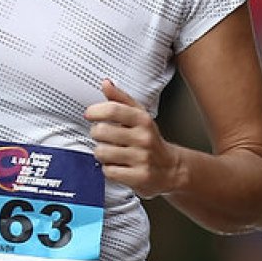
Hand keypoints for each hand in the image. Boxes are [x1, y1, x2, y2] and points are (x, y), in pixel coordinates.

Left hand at [84, 80, 178, 197]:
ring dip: (102, 154)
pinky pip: (108, 171)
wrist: (171, 168)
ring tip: (111, 152)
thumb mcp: (140, 116)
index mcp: (143, 120)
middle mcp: (143, 138)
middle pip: (101, 131)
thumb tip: (106, 83)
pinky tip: (118, 166)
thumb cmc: (150, 141)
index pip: (113, 109)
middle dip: (97, 134)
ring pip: (102, 152)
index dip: (95, 111)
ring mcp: (142, 158)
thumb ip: (121, 99)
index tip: (90, 114)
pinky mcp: (139, 176)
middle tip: (103, 136)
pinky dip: (109, 169)